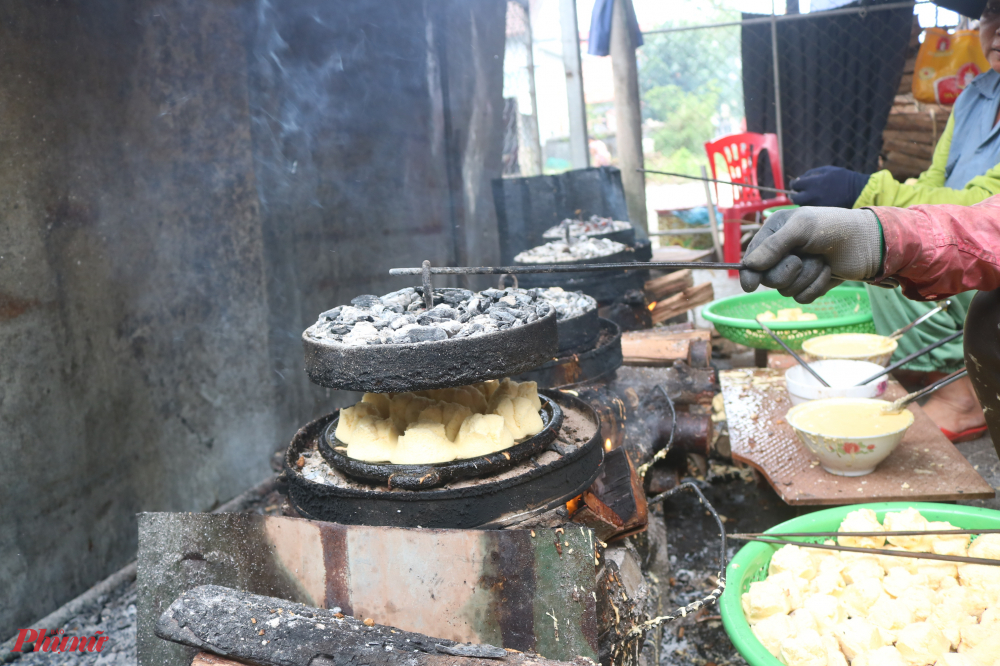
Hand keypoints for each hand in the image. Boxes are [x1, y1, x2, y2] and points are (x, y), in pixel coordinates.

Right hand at [739, 207, 882, 302]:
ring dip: (807, 277)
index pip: (752, 258)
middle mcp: (782, 253)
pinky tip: (829, 272)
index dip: (751, 272)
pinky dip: (816, 287)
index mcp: (775, 233)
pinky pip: (802, 297)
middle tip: (805, 257)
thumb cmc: (836, 227)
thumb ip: (774, 246)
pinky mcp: (810, 284)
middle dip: (789, 271)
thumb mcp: (802, 228)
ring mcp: (796, 270)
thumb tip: (750, 266)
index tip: (751, 285)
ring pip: (785, 290)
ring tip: (822, 261)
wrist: (870, 243)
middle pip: (768, 278)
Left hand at [790, 166, 870, 207]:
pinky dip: (810, 206)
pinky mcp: (821, 213)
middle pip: (795, 198)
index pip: (795, 184)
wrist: (858, 192)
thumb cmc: (842, 178)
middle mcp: (812, 195)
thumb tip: (798, 179)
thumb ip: (811, 174)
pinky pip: (810, 210)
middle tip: (797, 192)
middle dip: (794, 194)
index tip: (795, 183)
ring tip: (808, 197)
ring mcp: (816, 205)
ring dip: (802, 201)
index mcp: (813, 183)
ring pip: (802, 205)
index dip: (793, 183)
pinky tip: (815, 202)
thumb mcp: (827, 170)